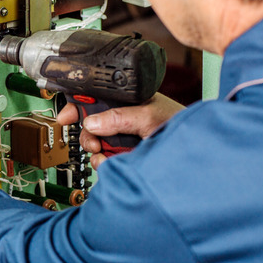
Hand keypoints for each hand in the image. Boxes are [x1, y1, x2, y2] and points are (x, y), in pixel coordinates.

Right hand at [56, 93, 183, 168]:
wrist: (196, 157)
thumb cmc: (180, 126)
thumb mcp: (148, 117)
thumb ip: (119, 117)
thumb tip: (91, 122)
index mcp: (126, 102)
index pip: (95, 98)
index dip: (78, 104)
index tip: (66, 116)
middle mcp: (121, 120)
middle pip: (89, 124)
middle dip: (87, 134)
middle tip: (93, 142)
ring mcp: (122, 139)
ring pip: (94, 144)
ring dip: (95, 150)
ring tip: (105, 153)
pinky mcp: (122, 157)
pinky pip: (103, 161)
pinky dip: (103, 163)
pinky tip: (111, 162)